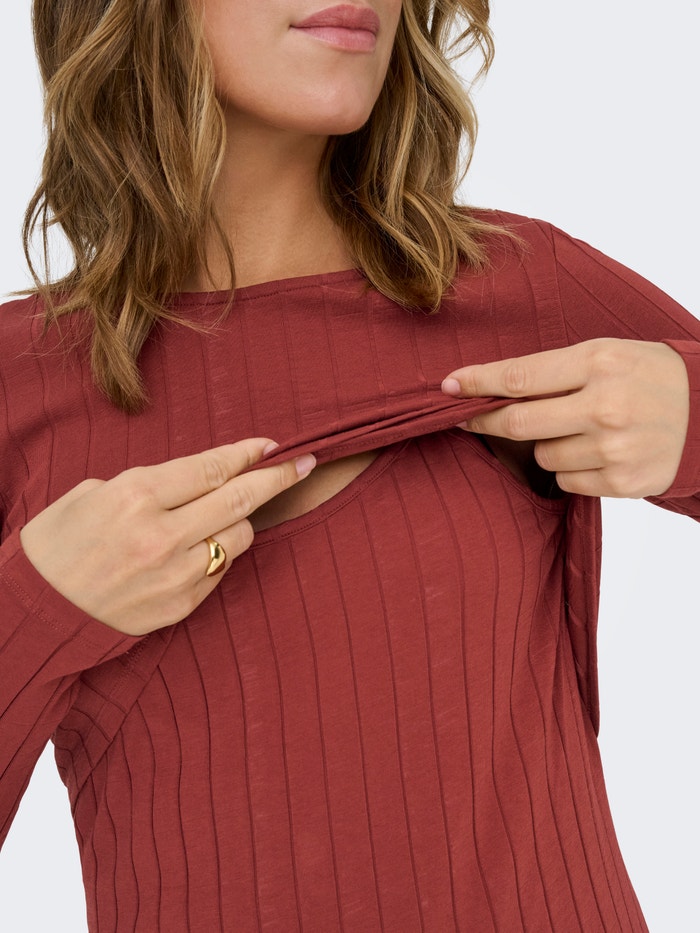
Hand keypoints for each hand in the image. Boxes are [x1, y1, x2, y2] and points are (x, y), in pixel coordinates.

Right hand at [19, 439, 315, 635]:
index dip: (247, 453)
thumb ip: (150, 485)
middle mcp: (160, 535)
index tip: (271, 444)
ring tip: (227, 514)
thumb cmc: (58, 543)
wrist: (37, 612)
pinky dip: (217, 553)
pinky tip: (200, 548)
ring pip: (238, 538)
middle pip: (239, 499)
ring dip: (242, 520)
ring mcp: (173, 575)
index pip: (212, 468)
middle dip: (277, 477)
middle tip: (303, 464)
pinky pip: (219, 571)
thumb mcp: (92, 492)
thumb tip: (198, 479)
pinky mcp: (179, 606)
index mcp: (135, 496)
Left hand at [441, 338, 689, 497]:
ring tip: (584, 430)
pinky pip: (566, 481)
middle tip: (470, 418)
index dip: (477, 383)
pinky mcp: (623, 482)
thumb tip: (488, 388)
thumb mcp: (606, 354)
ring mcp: (615, 448)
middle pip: (519, 422)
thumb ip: (554, 370)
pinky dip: (572, 469)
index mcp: (599, 362)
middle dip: (486, 421)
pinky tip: (600, 453)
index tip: (448, 387)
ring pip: (542, 455)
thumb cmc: (646, 376)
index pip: (520, 376)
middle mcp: (606, 406)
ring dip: (548, 445)